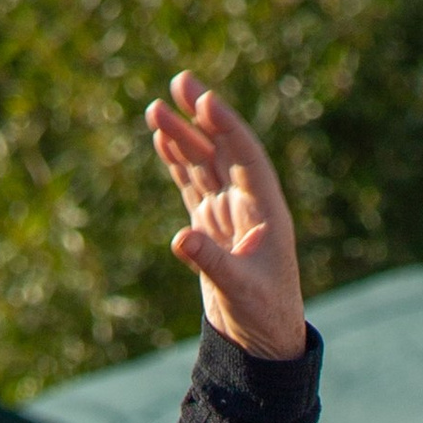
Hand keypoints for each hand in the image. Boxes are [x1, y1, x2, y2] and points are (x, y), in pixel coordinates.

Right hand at [145, 74, 308, 358]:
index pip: (246, 156)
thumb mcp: (238, 291)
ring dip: (183, 136)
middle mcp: (249, 205)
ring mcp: (229, 213)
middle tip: (178, 81)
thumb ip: (210, 261)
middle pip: (223, 149)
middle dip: (200, 117)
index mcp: (267, 211)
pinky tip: (162, 140)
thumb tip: (179, 239)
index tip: (204, 100)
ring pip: (204, 164)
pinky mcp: (211, 227)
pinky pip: (193, 186)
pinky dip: (178, 163)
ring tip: (156, 107)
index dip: (226, 127)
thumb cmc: (262, 316)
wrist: (261, 342)